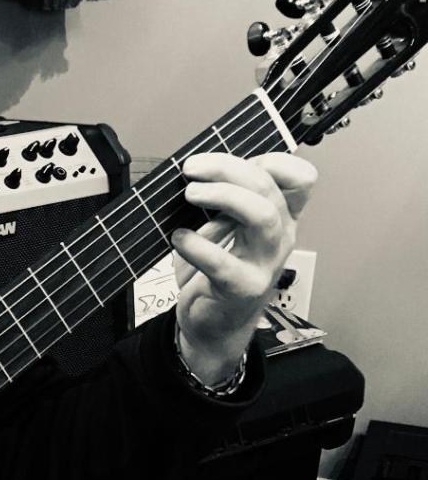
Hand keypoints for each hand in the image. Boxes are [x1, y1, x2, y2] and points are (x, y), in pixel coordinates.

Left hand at [171, 152, 317, 383]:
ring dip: (222, 196)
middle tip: (191, 169)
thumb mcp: (225, 225)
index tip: (239, 158)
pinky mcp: (243, 288)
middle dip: (227, 169)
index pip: (301, 179)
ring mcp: (265, 263)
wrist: (212, 322)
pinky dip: (196, 245)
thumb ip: (223, 197)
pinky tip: (178, 238)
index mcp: (279, 216)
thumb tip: (196, 166)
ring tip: (190, 194)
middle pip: (269, 188)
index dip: (274, 160)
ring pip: (261, 215)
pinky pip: (223, 263)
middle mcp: (279, 236)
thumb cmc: (217, 267)